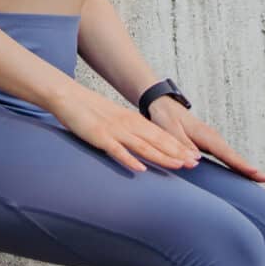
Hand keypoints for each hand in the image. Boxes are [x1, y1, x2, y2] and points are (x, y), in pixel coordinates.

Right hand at [56, 88, 203, 173]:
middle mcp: (129, 125)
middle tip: (195, 164)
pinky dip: (129, 159)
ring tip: (178, 166)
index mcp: (134, 121)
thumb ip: (130, 132)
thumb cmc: (91, 110)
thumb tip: (144, 146)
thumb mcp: (116, 120)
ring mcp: (115, 131)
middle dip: (178, 153)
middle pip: (158, 141)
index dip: (179, 147)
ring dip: (162, 157)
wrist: (69, 96)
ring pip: (143, 146)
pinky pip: (117, 150)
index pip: (162, 136)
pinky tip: (141, 169)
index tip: (195, 156)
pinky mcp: (100, 136)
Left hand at [150, 99, 264, 181]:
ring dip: (246, 169)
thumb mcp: (169, 130)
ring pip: (232, 158)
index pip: (226, 153)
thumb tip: (195, 161)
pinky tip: (242, 175)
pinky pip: (226, 158)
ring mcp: (213, 142)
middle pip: (235, 157)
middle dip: (251, 169)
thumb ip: (182, 145)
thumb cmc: (165, 118)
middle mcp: (214, 139)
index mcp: (206, 136)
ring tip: (261, 180)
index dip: (240, 164)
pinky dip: (236, 166)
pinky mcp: (210, 145)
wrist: (164, 106)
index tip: (255, 172)